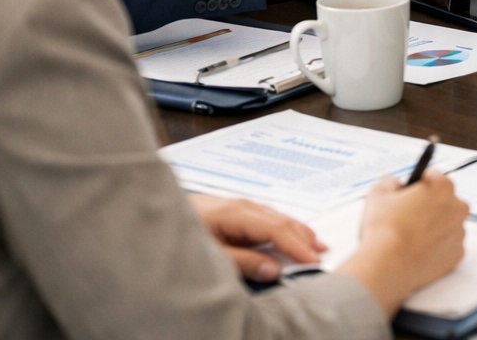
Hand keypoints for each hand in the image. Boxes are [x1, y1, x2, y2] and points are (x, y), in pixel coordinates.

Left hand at [188, 193, 324, 282]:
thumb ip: (242, 263)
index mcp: (236, 213)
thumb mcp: (209, 254)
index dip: (297, 246)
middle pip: (282, 221)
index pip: (277, 229)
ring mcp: (240, 206)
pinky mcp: (236, 211)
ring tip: (315, 247)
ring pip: (277, 218)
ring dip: (298, 232)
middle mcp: (242, 205)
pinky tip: (290, 236)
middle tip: (321, 256)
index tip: (314, 261)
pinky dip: (284, 229)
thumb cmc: (176, 235)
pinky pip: (268, 219)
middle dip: (304, 238)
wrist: (154, 216)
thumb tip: (274, 270)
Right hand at [340, 172, 468, 316]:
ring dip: (434, 228)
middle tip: (408, 218)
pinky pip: (448, 247)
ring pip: (448, 225)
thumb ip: (390, 182)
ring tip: (411, 238)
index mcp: (442, 187)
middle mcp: (457, 208)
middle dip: (429, 207)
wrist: (387, 266)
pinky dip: (437, 248)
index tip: (411, 194)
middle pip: (444, 202)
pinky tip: (418, 251)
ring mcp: (459, 233)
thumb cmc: (384, 231)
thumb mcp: (378, 193)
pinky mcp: (457, 255)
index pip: (434, 178)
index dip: (418, 186)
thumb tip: (395, 185)